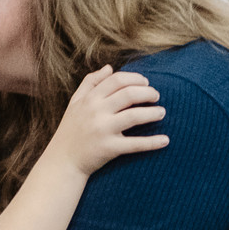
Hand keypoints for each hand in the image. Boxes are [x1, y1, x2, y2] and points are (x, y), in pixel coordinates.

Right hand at [46, 66, 167, 175]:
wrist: (62, 162)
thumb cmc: (71, 130)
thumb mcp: (75, 103)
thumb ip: (90, 83)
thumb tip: (109, 68)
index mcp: (89, 99)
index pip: (117, 80)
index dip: (135, 78)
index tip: (146, 83)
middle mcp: (96, 111)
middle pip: (128, 94)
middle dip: (147, 92)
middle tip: (156, 96)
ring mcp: (103, 130)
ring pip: (134, 116)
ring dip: (153, 113)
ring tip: (162, 112)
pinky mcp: (109, 148)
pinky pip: (135, 144)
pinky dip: (152, 142)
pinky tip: (165, 140)